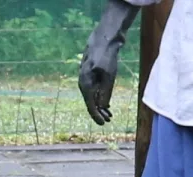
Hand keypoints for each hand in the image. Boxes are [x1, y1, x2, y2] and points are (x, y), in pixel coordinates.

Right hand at [78, 0, 139, 125]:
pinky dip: (100, 96)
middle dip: (99, 112)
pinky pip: (94, 88)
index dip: (97, 116)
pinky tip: (106, 101)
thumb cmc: (107, 56)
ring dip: (100, 105)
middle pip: (90, 102)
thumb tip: (102, 106)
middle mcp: (83, 81)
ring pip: (92, 96)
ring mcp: (86, 77)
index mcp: (85, 84)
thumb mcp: (109, 76)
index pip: (90, 105)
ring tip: (109, 113)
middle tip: (109, 120)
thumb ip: (105, 92)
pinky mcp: (92, 72)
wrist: (104, 37)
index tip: (103, 124)